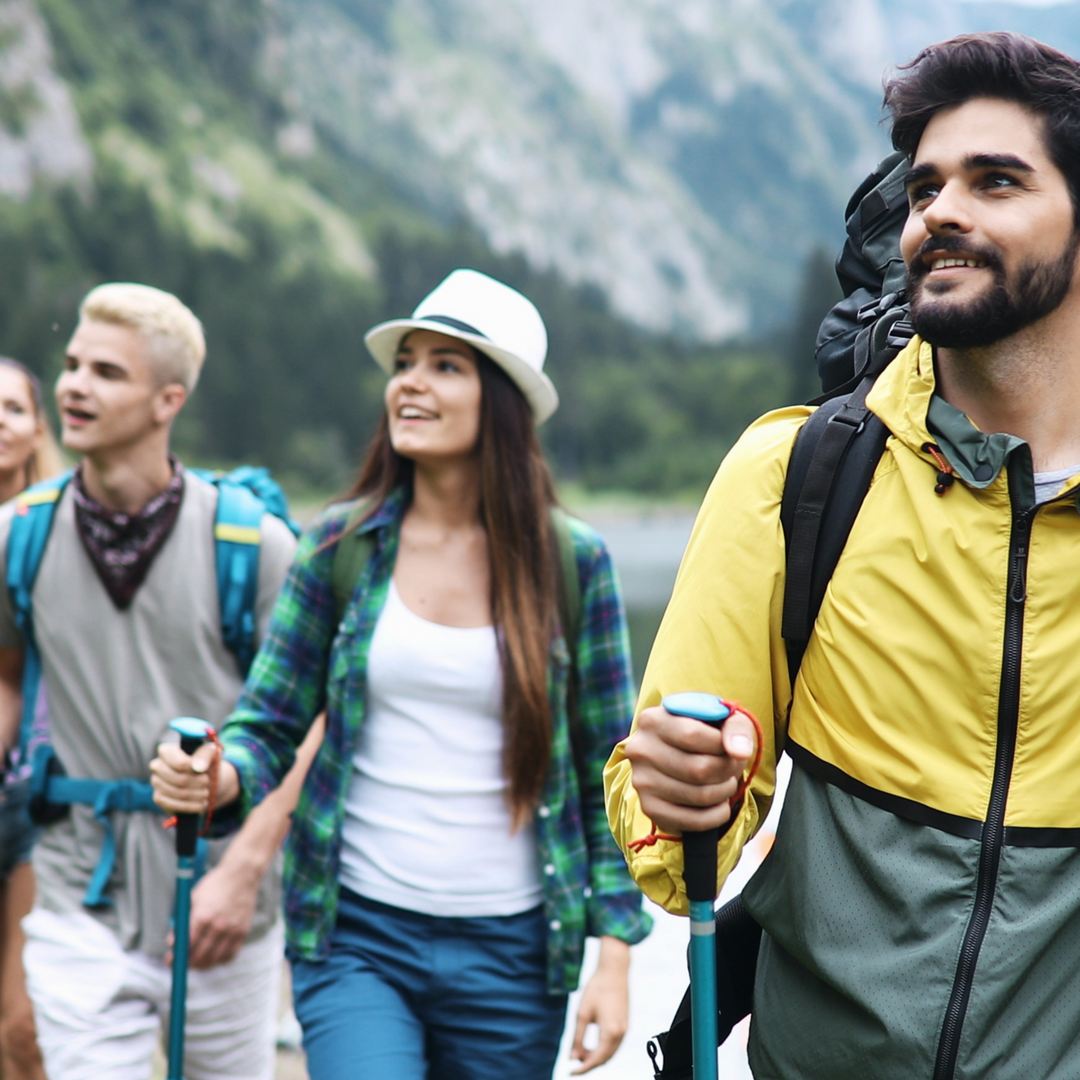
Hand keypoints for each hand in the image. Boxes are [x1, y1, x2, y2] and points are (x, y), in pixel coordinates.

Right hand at [150, 743, 239, 814]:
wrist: (206, 781)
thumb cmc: (206, 764)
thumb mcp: (210, 754)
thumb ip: (205, 754)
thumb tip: (198, 767)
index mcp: (167, 751)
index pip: (177, 761)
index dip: (192, 767)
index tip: (204, 770)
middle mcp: (157, 766)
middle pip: (179, 778)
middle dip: (197, 783)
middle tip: (207, 783)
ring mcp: (156, 782)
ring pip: (177, 793)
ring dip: (196, 795)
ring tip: (206, 793)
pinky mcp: (158, 798)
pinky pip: (172, 805)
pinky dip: (190, 806)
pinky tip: (200, 804)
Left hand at [167, 858, 258, 969]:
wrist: (242, 874)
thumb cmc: (215, 884)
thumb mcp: (194, 898)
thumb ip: (183, 922)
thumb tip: (173, 942)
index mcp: (202, 916)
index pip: (187, 946)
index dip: (177, 957)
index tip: (171, 960)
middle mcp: (218, 925)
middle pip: (199, 956)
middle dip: (187, 963)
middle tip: (182, 963)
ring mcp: (232, 930)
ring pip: (214, 959)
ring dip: (203, 965)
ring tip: (196, 962)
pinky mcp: (243, 931)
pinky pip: (230, 955)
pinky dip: (220, 960)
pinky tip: (214, 957)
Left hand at [570, 937, 629, 1073]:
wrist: (614, 971)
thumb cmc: (597, 989)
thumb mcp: (582, 1013)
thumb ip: (577, 1037)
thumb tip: (572, 1057)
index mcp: (610, 1032)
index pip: (596, 1060)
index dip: (583, 1068)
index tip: (571, 1071)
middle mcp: (621, 1034)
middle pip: (605, 1059)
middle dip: (589, 1063)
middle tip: (574, 1060)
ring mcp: (625, 1029)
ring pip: (611, 1053)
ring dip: (597, 1057)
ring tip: (581, 1052)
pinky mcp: (625, 1023)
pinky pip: (615, 1044)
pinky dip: (604, 1049)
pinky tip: (593, 1045)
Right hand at [623, 703, 756, 834]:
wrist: (679, 755)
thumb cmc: (704, 733)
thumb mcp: (722, 719)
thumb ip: (735, 728)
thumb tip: (739, 752)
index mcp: (653, 720)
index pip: (692, 735)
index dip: (722, 746)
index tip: (731, 747)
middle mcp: (640, 749)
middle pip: (699, 769)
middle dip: (727, 771)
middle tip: (733, 767)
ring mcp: (642, 781)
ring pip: (700, 795)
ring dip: (725, 791)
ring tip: (726, 782)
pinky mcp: (649, 808)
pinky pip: (693, 821)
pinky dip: (717, 815)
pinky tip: (720, 804)